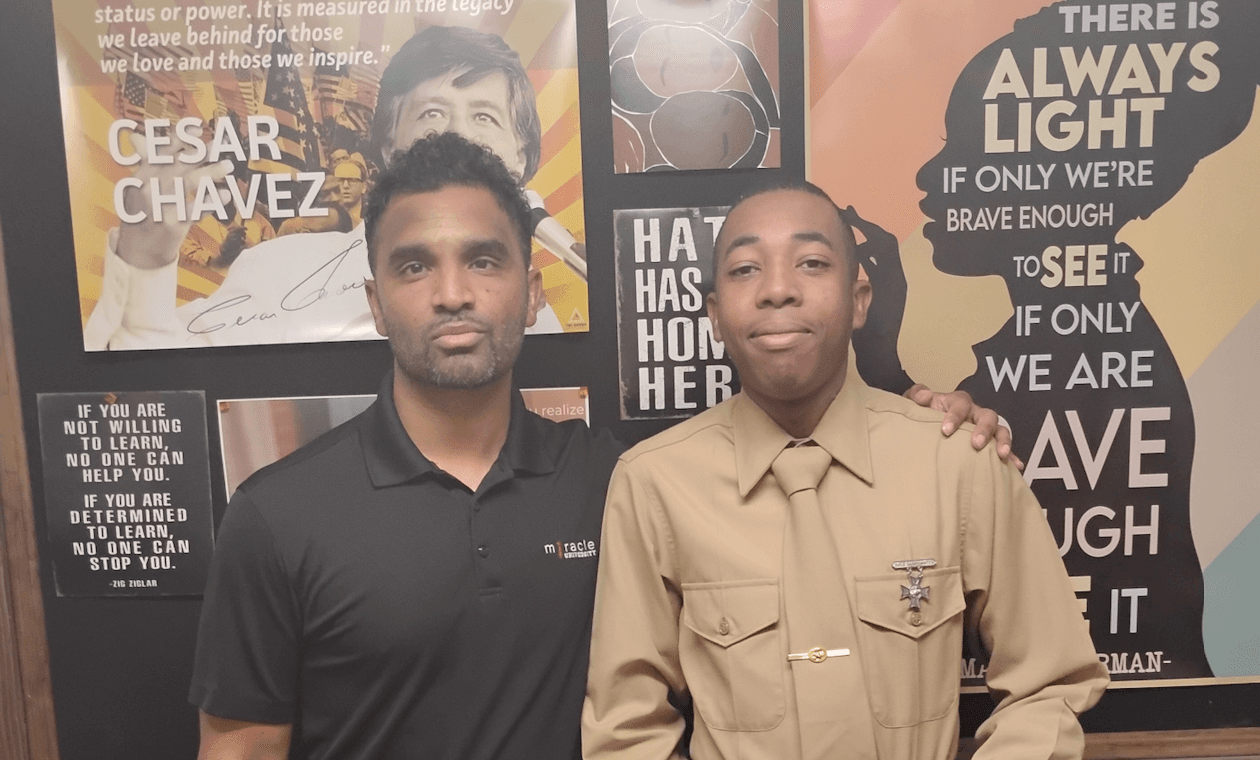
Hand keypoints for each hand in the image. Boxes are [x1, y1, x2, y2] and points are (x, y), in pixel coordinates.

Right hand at [115, 129, 231, 269]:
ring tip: (228, 166)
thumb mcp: (136, 187)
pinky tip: (225, 195)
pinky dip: (211, 202)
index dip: (180, 140)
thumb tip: (138, 138)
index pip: (160, 152)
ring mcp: (159, 206)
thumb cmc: (141, 214)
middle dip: (201, 153)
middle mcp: (148, 188)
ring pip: (187, 184)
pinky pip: (195, 210)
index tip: (198, 130)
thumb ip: (145, 164)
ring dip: (209, 173)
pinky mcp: (172, 225)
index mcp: (140, 175)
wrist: (137, 250)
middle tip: (221, 144)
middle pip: (178, 164)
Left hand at [904, 384, 1023, 469]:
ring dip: (1003, 441)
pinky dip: (1011, 456)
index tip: (946, 430)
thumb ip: (917, 396)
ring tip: (1002, 454)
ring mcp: (985, 428)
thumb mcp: (916, 402)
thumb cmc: (924, 413)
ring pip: (1000, 430)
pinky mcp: (990, 443)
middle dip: (983, 429)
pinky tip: (1016, 466)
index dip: (954, 416)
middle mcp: (975, 413)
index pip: (960, 405)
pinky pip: (1003, 448)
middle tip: (976, 444)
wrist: (926, 425)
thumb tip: (923, 396)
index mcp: (958, 402)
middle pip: (987, 416)